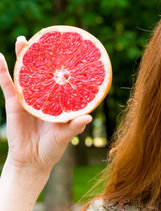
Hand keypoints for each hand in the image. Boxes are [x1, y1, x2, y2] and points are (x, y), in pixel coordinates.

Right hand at [0, 36, 91, 173]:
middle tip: (44, 36)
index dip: (63, 65)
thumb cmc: (53, 148)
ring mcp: (28, 99)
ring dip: (22, 57)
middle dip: (42, 55)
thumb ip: (75, 127)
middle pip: (43, 72)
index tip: (68, 49)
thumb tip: (88, 118)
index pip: (62, 79)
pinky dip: (2, 72)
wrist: (32, 161)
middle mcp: (44, 97)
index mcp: (59, 101)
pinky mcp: (14, 104)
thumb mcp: (65, 136)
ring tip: (22, 39)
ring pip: (25, 74)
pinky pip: (7, 85)